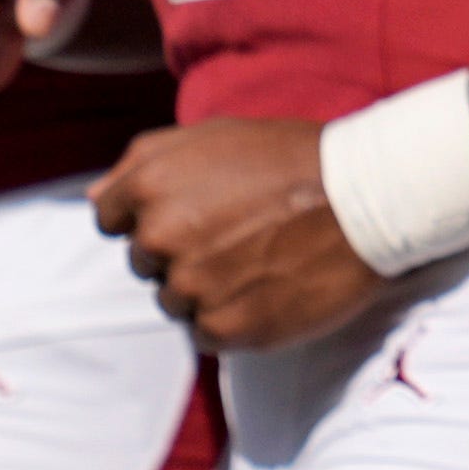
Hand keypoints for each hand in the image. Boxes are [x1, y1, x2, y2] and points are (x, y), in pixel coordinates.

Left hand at [92, 118, 383, 350]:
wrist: (372, 197)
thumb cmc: (297, 159)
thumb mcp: (218, 135)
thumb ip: (145, 159)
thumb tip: (96, 197)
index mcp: (152, 184)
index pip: (111, 219)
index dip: (151, 215)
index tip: (197, 212)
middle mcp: (162, 235)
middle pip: (144, 262)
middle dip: (180, 251)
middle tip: (239, 234)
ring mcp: (192, 285)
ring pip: (173, 301)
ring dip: (206, 288)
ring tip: (260, 260)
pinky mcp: (226, 327)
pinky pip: (205, 334)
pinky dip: (231, 318)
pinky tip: (268, 289)